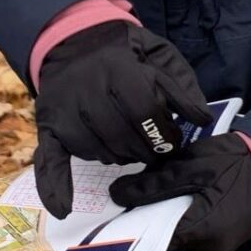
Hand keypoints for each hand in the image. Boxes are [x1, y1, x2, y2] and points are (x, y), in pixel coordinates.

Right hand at [34, 22, 211, 217]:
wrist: (74, 41)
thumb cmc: (124, 52)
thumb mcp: (157, 55)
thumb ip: (181, 86)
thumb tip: (202, 118)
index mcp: (117, 67)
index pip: (144, 111)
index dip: (164, 134)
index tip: (173, 144)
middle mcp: (86, 87)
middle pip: (121, 136)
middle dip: (145, 151)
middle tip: (155, 153)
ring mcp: (64, 108)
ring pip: (96, 151)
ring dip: (117, 157)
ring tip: (128, 147)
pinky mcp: (48, 125)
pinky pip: (49, 159)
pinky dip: (55, 186)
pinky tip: (64, 208)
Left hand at [110, 136, 250, 250]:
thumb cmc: (238, 162)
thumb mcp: (192, 165)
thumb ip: (153, 183)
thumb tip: (117, 194)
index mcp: (203, 231)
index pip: (156, 235)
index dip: (137, 219)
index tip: (122, 204)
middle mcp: (212, 248)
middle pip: (168, 235)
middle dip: (154, 212)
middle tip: (144, 187)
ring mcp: (221, 246)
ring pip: (181, 232)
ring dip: (171, 211)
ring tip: (167, 185)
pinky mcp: (225, 238)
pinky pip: (196, 230)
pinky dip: (188, 213)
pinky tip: (186, 193)